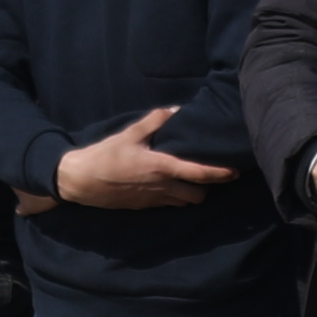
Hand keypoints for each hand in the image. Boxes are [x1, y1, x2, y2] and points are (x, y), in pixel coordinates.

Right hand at [52, 104, 232, 212]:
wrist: (81, 181)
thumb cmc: (105, 155)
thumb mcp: (130, 134)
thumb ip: (155, 121)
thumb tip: (175, 110)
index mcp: (162, 168)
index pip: (200, 174)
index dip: (220, 173)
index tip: (235, 171)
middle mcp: (162, 188)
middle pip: (197, 195)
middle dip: (206, 187)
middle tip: (208, 174)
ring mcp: (153, 200)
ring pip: (184, 203)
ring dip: (191, 193)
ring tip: (191, 179)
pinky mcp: (144, 207)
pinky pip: (168, 204)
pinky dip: (175, 197)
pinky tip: (169, 185)